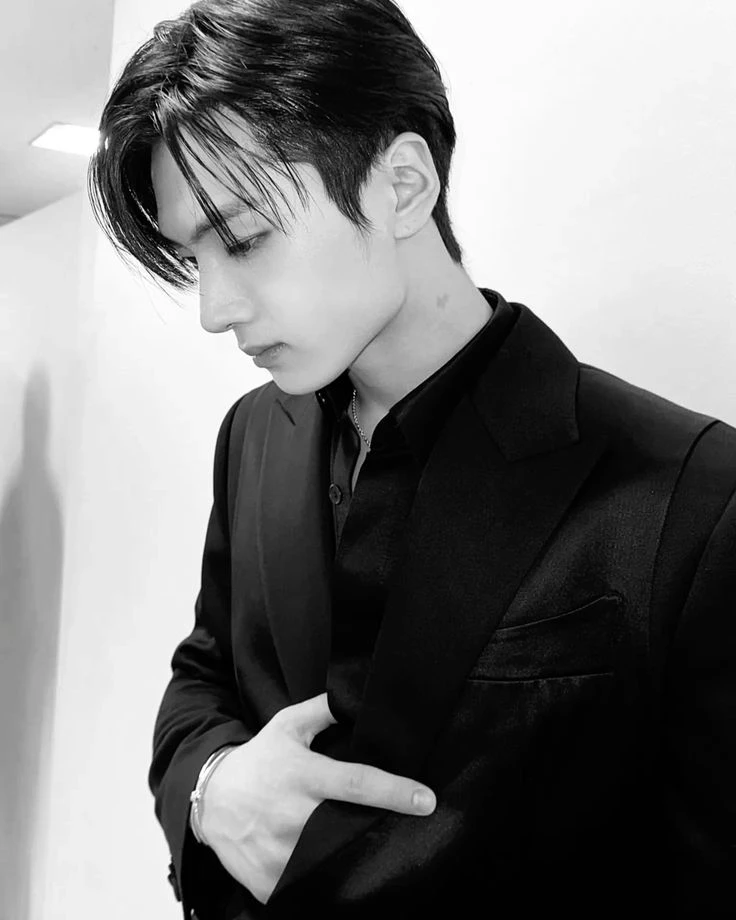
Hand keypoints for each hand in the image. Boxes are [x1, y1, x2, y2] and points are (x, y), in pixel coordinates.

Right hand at [199, 692, 436, 903]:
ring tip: (352, 846)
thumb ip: (323, 710)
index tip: (427, 800)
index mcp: (302, 775)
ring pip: (329, 863)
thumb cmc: (258, 759)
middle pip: (348, 828)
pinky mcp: (268, 882)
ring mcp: (278, 853)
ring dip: (346, 855)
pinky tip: (323, 866)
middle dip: (373, 829)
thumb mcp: (286, 725)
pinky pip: (304, 887)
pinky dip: (319, 879)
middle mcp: (291, 815)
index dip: (394, 792)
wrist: (209, 798)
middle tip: (390, 827)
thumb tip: (356, 695)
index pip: (355, 783)